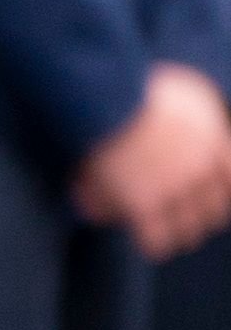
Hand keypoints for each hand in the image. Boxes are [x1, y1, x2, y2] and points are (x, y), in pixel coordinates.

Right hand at [74, 65, 230, 261]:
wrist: (110, 98)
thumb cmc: (141, 85)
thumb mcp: (189, 92)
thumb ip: (201, 115)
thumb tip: (209, 131)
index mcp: (213, 140)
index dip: (225, 193)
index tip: (218, 201)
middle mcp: (200, 168)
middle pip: (214, 209)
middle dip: (204, 216)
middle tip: (196, 222)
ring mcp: (172, 188)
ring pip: (188, 228)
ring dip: (182, 233)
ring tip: (175, 239)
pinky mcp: (143, 204)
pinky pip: (155, 238)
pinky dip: (155, 244)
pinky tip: (151, 245)